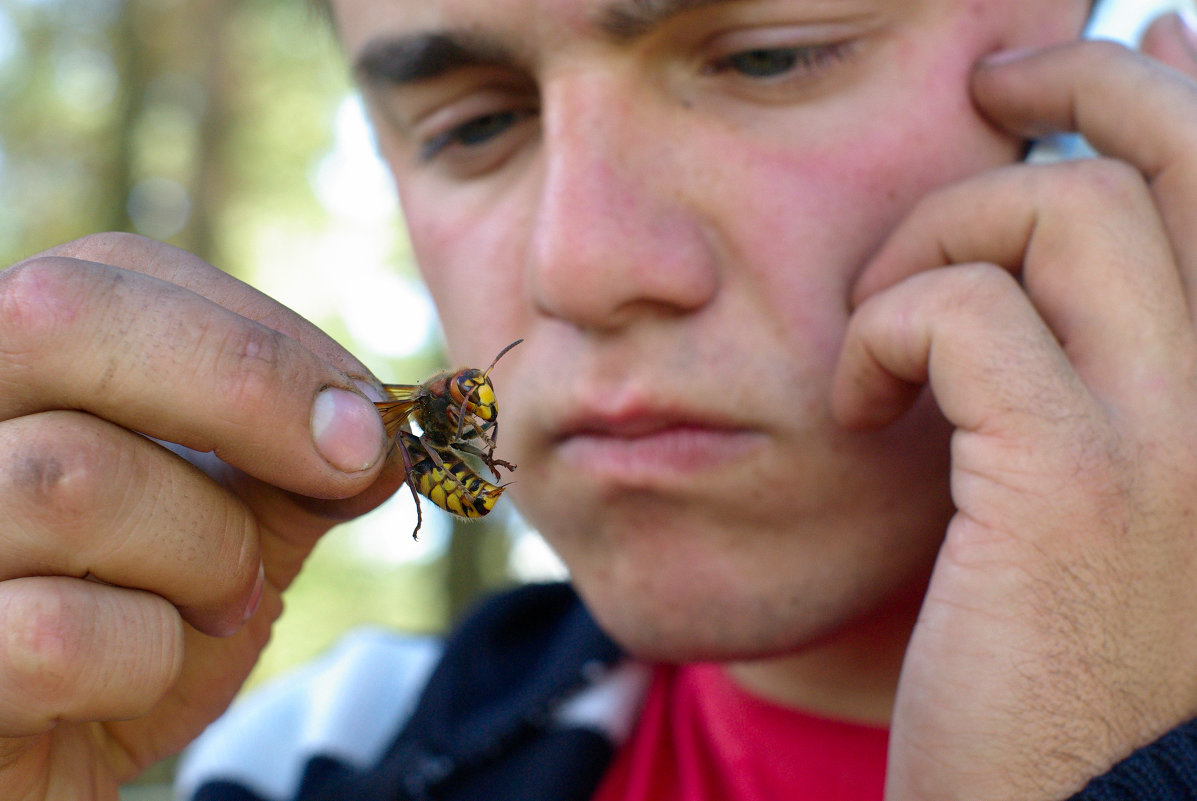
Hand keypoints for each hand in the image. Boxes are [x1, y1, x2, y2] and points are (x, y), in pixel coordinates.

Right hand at [0, 233, 403, 797]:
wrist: (46, 765)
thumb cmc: (126, 634)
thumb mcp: (222, 532)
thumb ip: (292, 469)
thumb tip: (380, 428)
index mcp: (8, 374)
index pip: (112, 272)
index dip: (259, 331)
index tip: (364, 411)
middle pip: (57, 316)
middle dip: (245, 386)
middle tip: (348, 458)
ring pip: (74, 479)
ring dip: (209, 551)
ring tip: (221, 602)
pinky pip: (55, 634)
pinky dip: (148, 660)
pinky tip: (134, 679)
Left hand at [832, 16, 1196, 800]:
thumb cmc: (1077, 644)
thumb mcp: (1122, 476)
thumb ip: (1114, 347)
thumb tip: (1082, 207)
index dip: (1185, 85)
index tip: (1122, 45)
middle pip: (1174, 150)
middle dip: (1074, 86)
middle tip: (989, 89)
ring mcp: (1184, 433)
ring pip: (1055, 213)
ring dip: (937, 241)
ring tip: (886, 331)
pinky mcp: (1071, 482)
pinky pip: (960, 314)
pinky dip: (884, 332)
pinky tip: (862, 404)